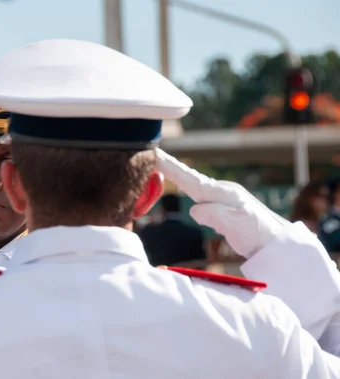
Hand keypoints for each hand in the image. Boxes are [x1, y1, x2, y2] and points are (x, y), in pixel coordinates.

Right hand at [155, 148, 288, 258]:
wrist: (276, 241)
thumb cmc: (257, 235)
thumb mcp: (235, 226)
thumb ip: (214, 215)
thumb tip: (194, 209)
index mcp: (220, 193)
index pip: (189, 179)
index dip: (171, 168)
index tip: (155, 155)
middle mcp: (220, 190)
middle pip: (189, 176)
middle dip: (169, 165)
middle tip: (152, 154)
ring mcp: (221, 196)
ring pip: (193, 182)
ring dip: (176, 173)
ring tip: (160, 164)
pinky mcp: (222, 204)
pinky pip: (198, 191)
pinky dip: (186, 183)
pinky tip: (182, 182)